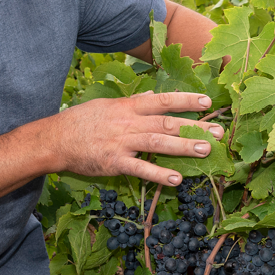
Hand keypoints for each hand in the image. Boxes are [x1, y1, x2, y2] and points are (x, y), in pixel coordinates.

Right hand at [49, 91, 221, 185]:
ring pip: (158, 144)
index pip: (161, 100)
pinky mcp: (115, 163)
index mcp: (127, 107)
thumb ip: (132, 102)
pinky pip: (141, 169)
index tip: (207, 102)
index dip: (185, 101)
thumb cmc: (80, 121)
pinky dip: (159, 175)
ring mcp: (122, 143)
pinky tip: (176, 180)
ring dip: (184, 148)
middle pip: (167, 123)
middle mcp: (128, 123)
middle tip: (218, 132)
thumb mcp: (106, 104)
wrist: (55, 139)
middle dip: (195, 127)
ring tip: (205, 151)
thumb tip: (151, 95)